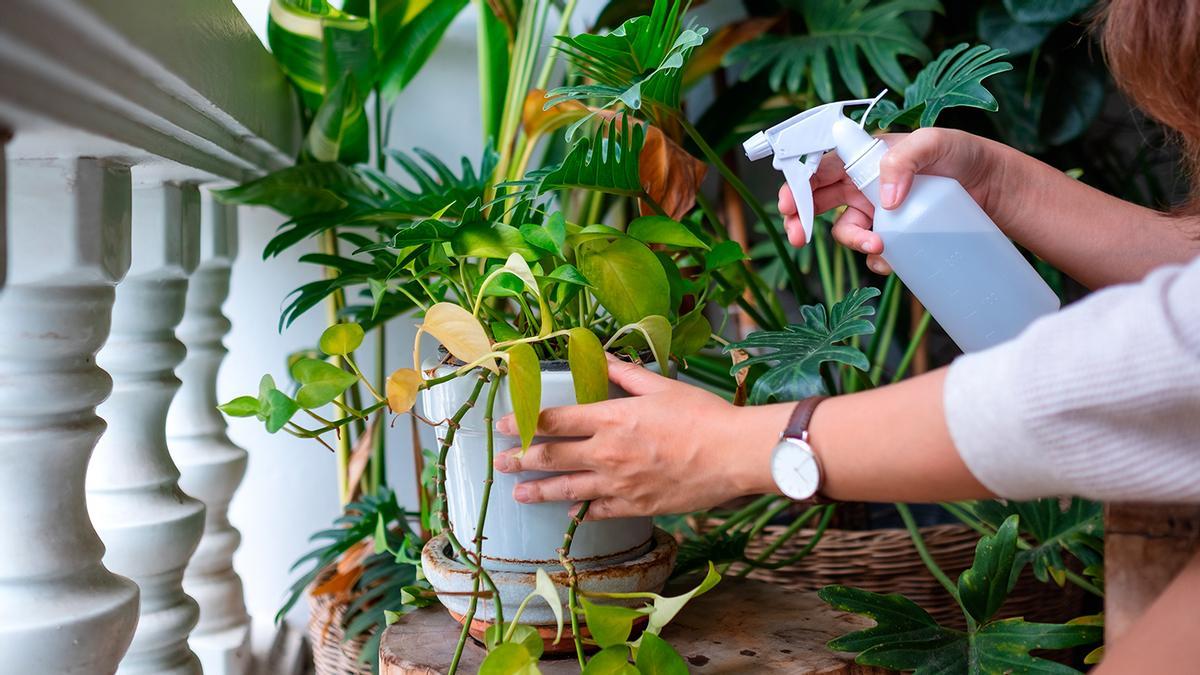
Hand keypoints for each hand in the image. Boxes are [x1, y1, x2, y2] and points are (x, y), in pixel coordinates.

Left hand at [494, 356, 789, 518]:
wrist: (733, 454)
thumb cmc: (702, 415)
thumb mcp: (660, 385)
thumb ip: (624, 373)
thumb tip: (600, 354)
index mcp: (610, 418)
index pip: (553, 421)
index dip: (523, 423)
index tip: (504, 426)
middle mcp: (607, 453)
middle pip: (552, 457)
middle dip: (520, 460)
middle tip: (500, 462)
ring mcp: (620, 484)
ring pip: (568, 490)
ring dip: (539, 491)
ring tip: (519, 493)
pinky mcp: (637, 505)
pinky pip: (600, 511)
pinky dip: (582, 512)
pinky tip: (571, 512)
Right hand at [778, 128, 1006, 273]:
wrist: (995, 188)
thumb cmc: (964, 155)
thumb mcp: (935, 142)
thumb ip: (904, 160)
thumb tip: (884, 200)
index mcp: (864, 155)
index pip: (819, 166)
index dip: (797, 184)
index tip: (788, 205)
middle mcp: (863, 183)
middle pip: (816, 201)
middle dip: (799, 219)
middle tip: (798, 237)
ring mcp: (877, 211)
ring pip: (846, 230)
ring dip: (853, 242)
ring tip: (878, 247)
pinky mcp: (894, 234)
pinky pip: (872, 251)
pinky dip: (877, 259)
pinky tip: (894, 258)